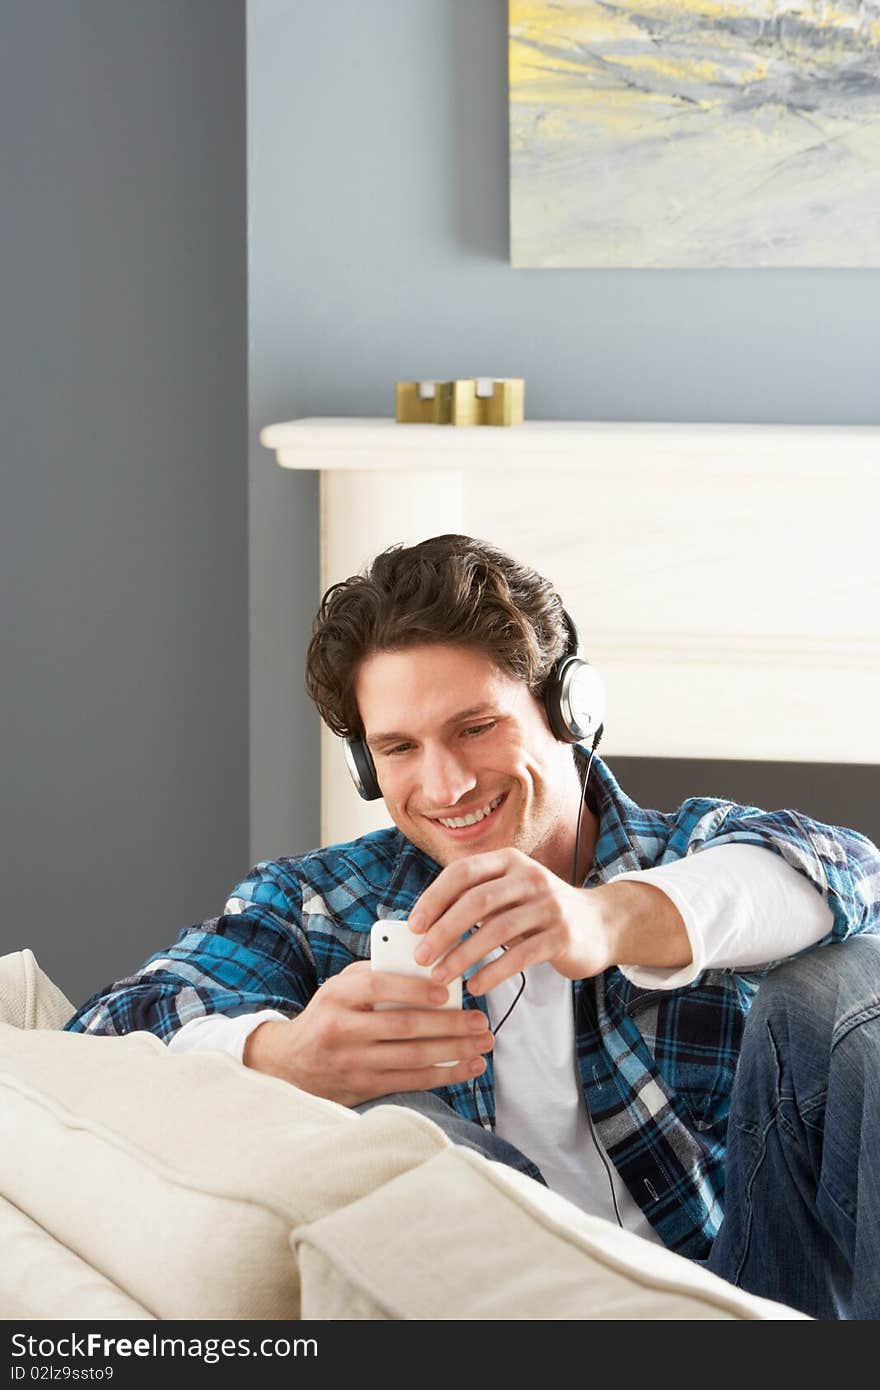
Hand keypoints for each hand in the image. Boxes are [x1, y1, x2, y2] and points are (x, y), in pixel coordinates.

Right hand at [243, 960, 493, 1105]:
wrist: (291, 1064)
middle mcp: (342, 1030)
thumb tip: (427, 972)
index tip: (446, 992)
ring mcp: (352, 1063)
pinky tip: (467, 1067)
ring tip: (483, 1044)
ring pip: (412, 1058)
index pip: (377, 987)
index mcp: (337, 996)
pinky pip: (411, 1081)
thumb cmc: (329, 1014)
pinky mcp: (364, 1087)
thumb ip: (376, 974)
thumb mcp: (340, 987)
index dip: (413, 990)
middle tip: (480, 1022)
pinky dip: (443, 1074)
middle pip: (403, 1027)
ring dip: (454, 1052)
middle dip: (449, 1025)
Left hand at [409, 848, 613, 994]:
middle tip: (420, 956)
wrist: (601, 924)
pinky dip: (493, 972)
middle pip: (477, 901)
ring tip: (441, 977)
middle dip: (443, 930)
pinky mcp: (562, 935)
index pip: (462, 872)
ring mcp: (549, 905)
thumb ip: (476, 900)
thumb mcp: (510, 894)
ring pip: (496, 930)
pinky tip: (476, 985)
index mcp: (509, 861)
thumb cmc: (540, 911)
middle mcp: (529, 877)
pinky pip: (520, 955)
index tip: (413, 926)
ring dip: (462, 956)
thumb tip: (424, 926)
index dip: (434, 898)